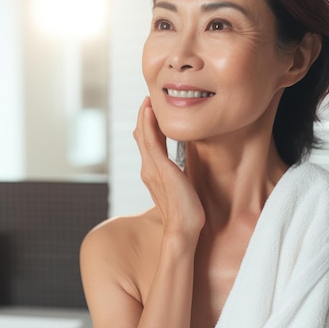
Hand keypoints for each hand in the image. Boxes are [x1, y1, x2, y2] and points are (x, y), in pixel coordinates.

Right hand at [133, 97, 204, 237]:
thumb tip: (183, 167)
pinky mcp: (159, 168)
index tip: (152, 111)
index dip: (148, 126)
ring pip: (144, 136)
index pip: (147, 143)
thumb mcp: (182, 188)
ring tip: (147, 100)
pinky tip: (149, 112)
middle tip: (148, 99)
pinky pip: (151, 141)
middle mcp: (148, 169)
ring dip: (144, 116)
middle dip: (144, 117)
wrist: (183, 230)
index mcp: (153, 173)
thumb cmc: (187, 213)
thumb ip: (178, 176)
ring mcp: (151, 168)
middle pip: (142, 136)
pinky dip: (148, 125)